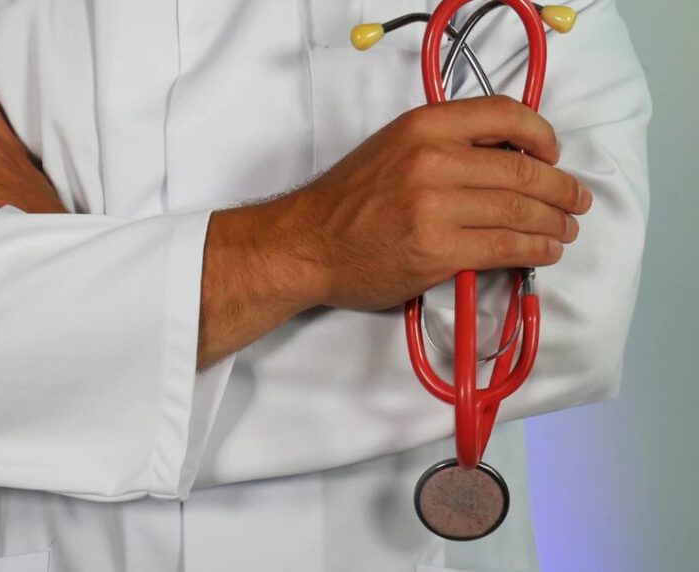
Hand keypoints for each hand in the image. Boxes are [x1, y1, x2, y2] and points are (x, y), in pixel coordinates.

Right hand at [280, 95, 592, 311]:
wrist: (306, 244)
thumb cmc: (346, 201)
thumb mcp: (391, 148)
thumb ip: (443, 144)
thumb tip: (506, 158)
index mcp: (422, 126)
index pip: (504, 114)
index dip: (541, 134)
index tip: (553, 153)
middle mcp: (432, 160)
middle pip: (522, 169)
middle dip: (561, 188)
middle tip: (575, 200)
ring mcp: (435, 208)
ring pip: (520, 210)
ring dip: (554, 222)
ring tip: (566, 229)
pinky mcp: (438, 251)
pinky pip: (505, 247)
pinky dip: (535, 249)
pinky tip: (544, 250)